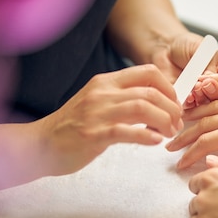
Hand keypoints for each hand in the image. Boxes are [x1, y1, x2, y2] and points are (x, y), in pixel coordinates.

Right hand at [36, 64, 182, 174]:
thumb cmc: (73, 127)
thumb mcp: (98, 103)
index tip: (175, 104)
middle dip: (171, 108)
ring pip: (142, 107)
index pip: (148, 73)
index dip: (169, 88)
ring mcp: (97, 113)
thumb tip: (156, 104)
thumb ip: (123, 100)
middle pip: (150, 92)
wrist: (40, 144)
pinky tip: (155, 142)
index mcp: (105, 82)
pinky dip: (145, 136)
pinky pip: (126, 131)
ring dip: (163, 121)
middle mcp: (102, 93)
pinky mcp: (93, 135)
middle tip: (177, 124)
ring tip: (169, 133)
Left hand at [148, 32, 217, 106]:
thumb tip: (212, 81)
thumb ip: (210, 67)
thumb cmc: (189, 45)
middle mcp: (217, 89)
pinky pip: (190, 108)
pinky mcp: (187, 102)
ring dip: (202, 98)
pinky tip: (188, 95)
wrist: (166, 47)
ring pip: (208, 107)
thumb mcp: (204, 51)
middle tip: (206, 84)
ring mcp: (202, 97)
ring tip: (196, 87)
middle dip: (215, 93)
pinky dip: (190, 102)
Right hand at [166, 74, 217, 175]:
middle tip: (170, 144)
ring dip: (195, 113)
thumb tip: (212, 165)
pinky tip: (205, 84)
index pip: (207, 143)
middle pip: (205, 122)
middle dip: (185, 135)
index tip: (177, 164)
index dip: (190, 154)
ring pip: (215, 105)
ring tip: (180, 121)